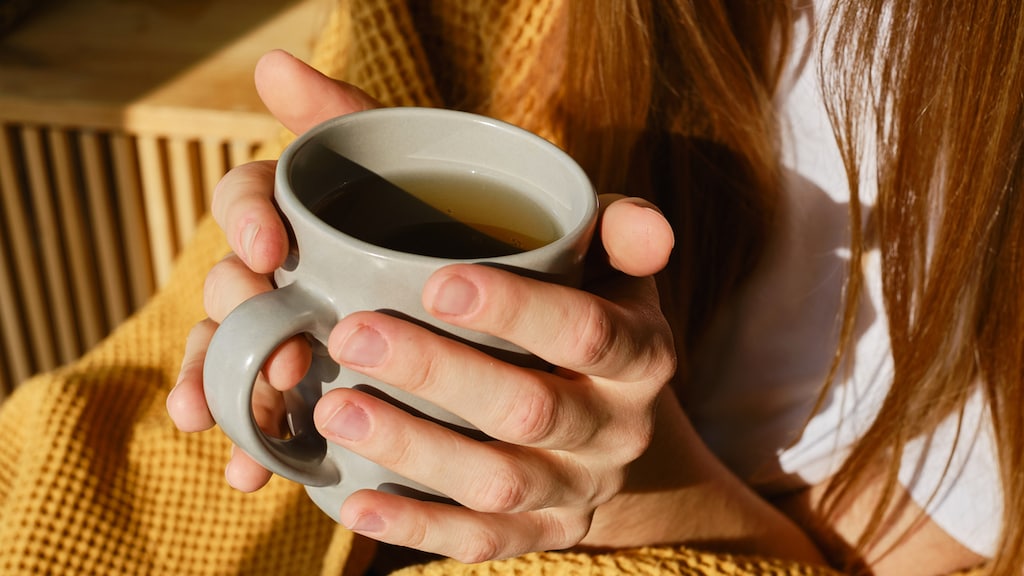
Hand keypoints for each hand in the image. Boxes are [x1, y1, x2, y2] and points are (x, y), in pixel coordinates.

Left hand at [167, 50, 678, 561]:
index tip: (434, 281)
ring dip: (412, 448)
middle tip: (348, 335)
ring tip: (329, 406)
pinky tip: (351, 499)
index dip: (517, 311)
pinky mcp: (539, 533)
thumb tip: (285, 69)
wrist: (623, 426)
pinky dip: (416, 523)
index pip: (590, 329)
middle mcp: (616, 422)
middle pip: (532, 410)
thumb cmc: (575, 307)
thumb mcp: (567, 240)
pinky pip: (481, 542)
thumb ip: (446, 159)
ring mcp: (578, 488)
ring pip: (499, 483)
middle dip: (440, 375)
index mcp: (637, 345)